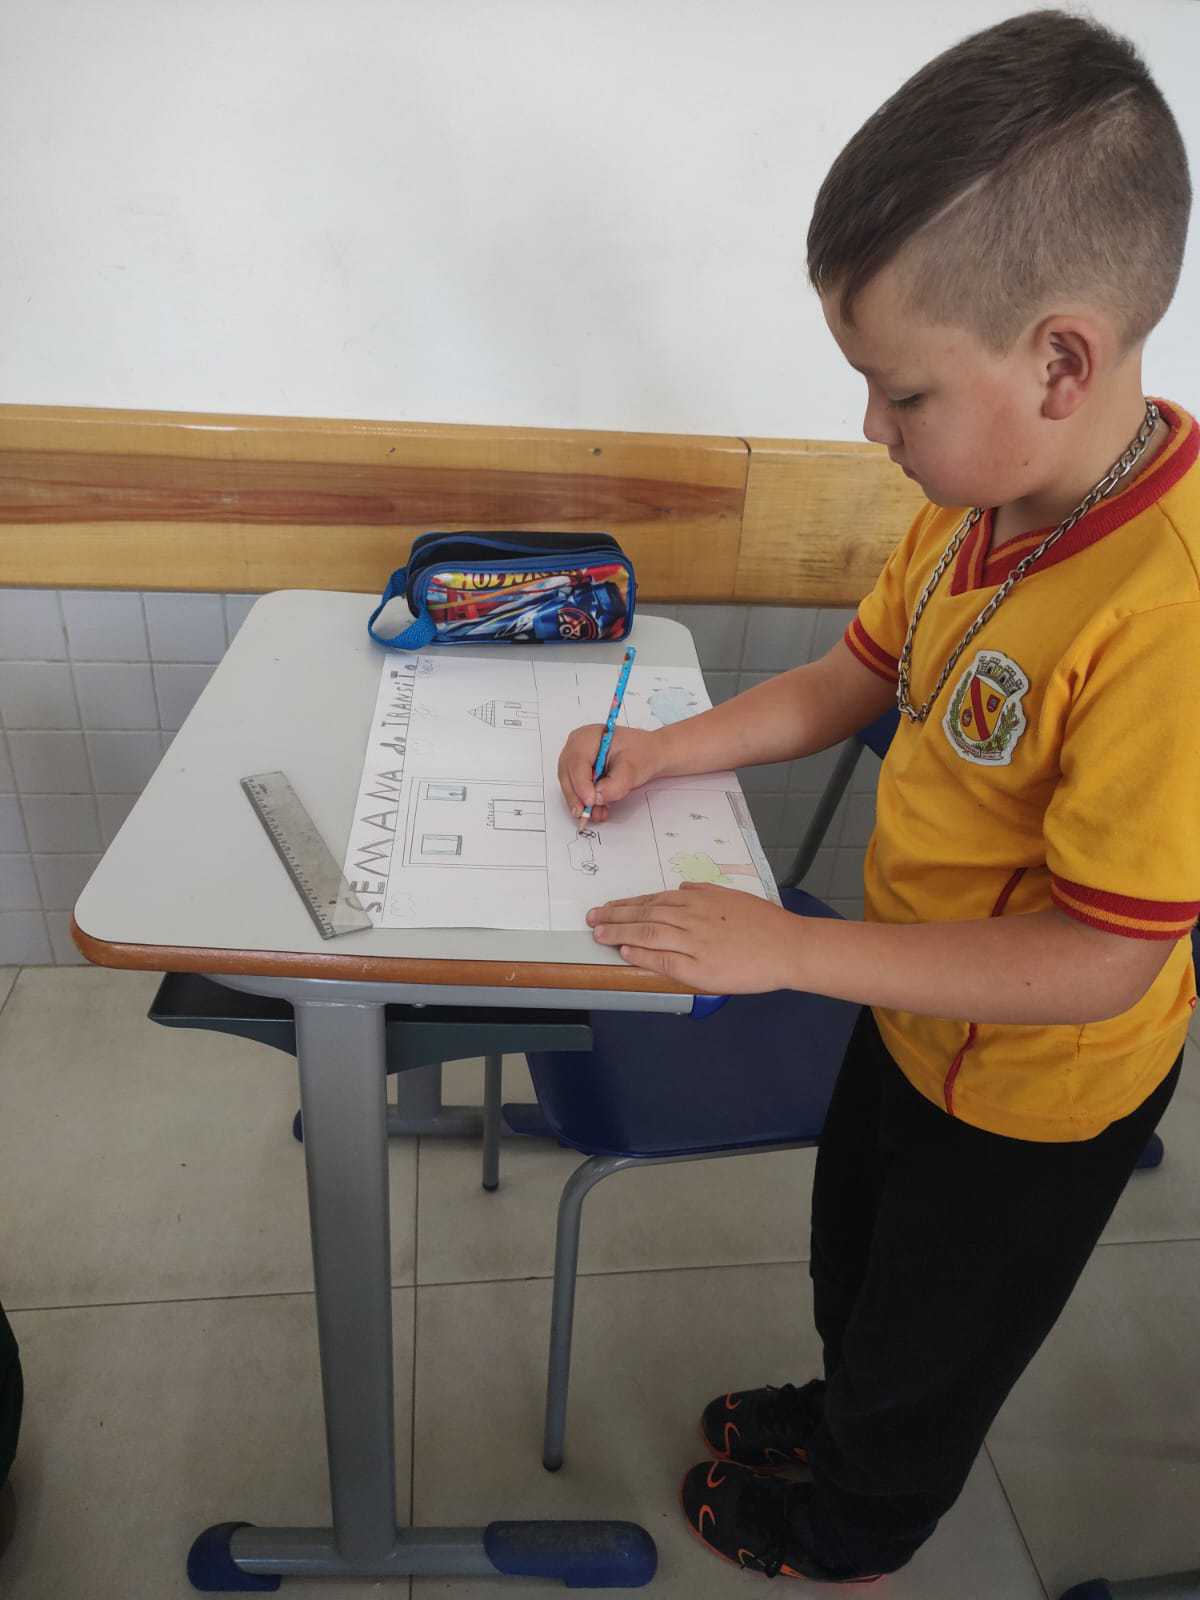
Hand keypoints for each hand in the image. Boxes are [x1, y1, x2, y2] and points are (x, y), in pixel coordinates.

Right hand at [557, 723, 666, 822]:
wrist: (648, 755)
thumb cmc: (641, 754)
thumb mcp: (633, 768)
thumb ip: (616, 784)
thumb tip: (598, 796)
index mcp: (588, 737)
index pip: (577, 762)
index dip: (581, 784)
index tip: (590, 801)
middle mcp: (577, 746)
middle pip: (567, 774)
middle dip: (576, 797)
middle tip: (586, 813)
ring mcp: (576, 759)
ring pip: (569, 784)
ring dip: (581, 802)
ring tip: (598, 814)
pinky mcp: (580, 772)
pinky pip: (576, 789)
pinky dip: (585, 802)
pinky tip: (598, 810)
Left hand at [587, 882, 806, 991]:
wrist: (789, 946)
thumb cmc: (765, 923)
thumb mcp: (732, 896)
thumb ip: (705, 891)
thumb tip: (682, 887)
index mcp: (699, 899)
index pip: (653, 900)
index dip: (627, 905)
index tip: (608, 907)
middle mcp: (692, 916)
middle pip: (645, 915)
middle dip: (614, 916)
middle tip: (591, 918)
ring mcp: (695, 942)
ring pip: (648, 934)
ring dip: (620, 933)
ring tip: (599, 934)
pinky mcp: (700, 967)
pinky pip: (664, 960)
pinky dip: (642, 955)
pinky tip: (626, 952)